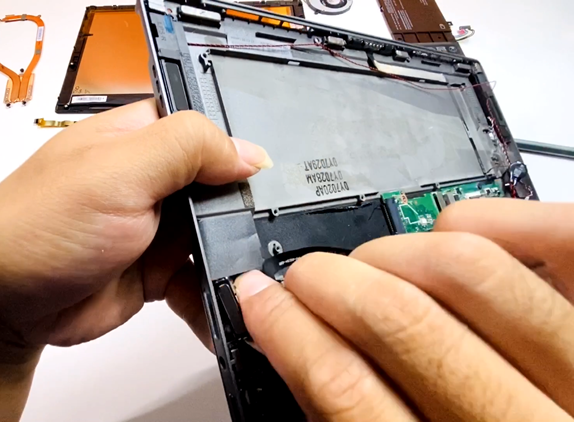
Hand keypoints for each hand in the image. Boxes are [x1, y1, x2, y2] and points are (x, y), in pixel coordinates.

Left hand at [0, 99, 271, 421]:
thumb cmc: (35, 229)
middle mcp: (150, 177)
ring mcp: (155, 225)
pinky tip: (230, 302)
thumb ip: (185, 148)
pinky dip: (216, 288)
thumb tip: (247, 151)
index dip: (239, 148)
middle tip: (264, 230)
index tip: (269, 177)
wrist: (1, 308)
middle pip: (221, 182)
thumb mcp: (115, 172)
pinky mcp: (157, 270)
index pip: (207, 127)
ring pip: (218, 230)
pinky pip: (202, 275)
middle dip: (242, 206)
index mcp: (139, 137)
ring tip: (255, 271)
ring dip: (234, 249)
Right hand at [236, 200, 573, 421]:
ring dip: (399, 250)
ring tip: (381, 258)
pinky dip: (498, 220)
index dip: (290, 333)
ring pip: (471, 272)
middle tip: (308, 275)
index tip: (262, 299)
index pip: (349, 394)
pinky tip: (460, 228)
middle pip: (404, 323)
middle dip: (329, 281)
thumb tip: (300, 352)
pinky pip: (563, 241)